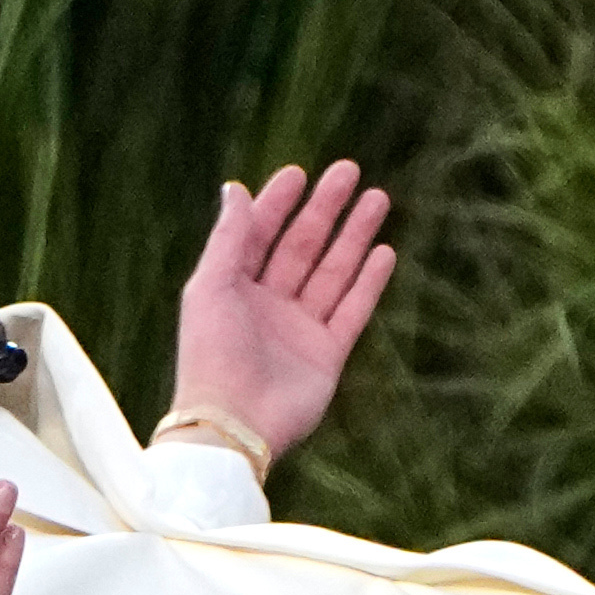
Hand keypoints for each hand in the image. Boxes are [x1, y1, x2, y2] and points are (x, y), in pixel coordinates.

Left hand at [171, 162, 397, 467]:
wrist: (235, 423)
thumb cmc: (211, 354)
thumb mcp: (210, 286)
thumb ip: (228, 237)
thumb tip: (234, 187)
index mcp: (233, 287)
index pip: (259, 234)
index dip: (278, 203)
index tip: (300, 173)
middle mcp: (269, 304)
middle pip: (302, 246)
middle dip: (326, 209)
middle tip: (350, 171)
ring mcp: (300, 329)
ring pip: (332, 271)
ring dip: (354, 236)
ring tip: (379, 200)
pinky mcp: (327, 355)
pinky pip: (352, 309)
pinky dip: (368, 281)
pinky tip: (385, 252)